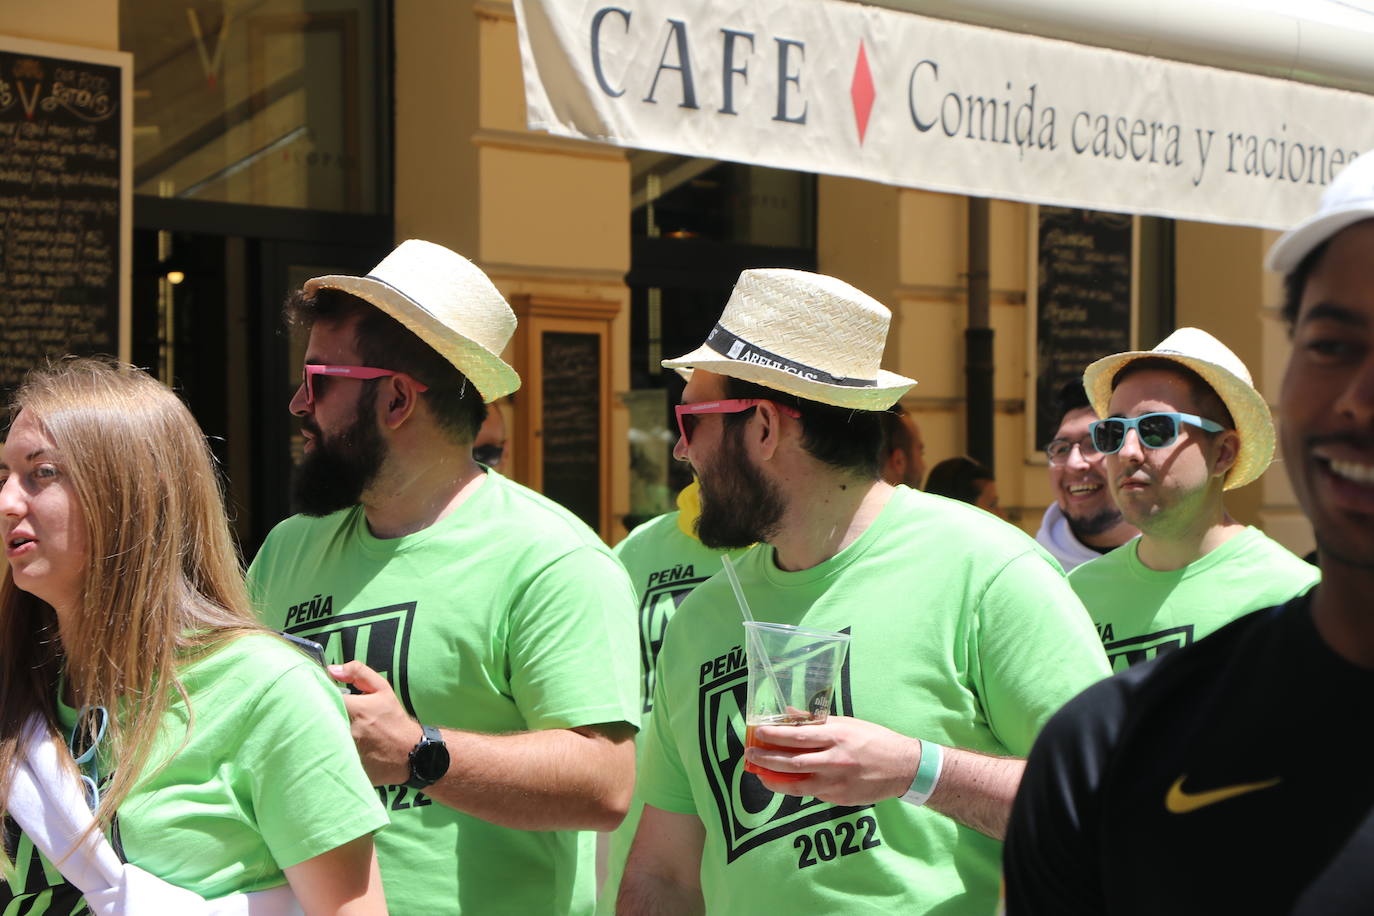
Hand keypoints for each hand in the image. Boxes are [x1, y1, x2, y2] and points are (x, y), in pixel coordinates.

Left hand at [330, 661, 420, 786]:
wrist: (408, 752)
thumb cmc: (393, 719)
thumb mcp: (383, 689)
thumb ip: (359, 673)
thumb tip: (332, 669)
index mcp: (356, 710)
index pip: (325, 698)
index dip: (321, 694)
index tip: (323, 694)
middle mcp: (348, 730)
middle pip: (320, 717)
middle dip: (321, 712)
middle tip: (326, 710)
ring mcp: (345, 749)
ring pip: (322, 734)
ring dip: (324, 728)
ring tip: (331, 726)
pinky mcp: (343, 763)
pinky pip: (328, 750)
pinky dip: (328, 744)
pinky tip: (334, 742)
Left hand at [744, 715, 919, 805]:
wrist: (904, 767)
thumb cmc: (875, 740)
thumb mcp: (848, 723)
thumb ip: (817, 721)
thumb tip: (788, 714)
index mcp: (837, 736)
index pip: (798, 736)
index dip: (774, 735)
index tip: (758, 732)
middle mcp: (835, 760)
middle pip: (792, 761)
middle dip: (767, 758)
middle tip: (750, 755)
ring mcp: (836, 782)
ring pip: (797, 784)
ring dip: (774, 779)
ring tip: (760, 773)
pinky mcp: (839, 798)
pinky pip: (812, 792)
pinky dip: (796, 787)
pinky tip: (784, 782)